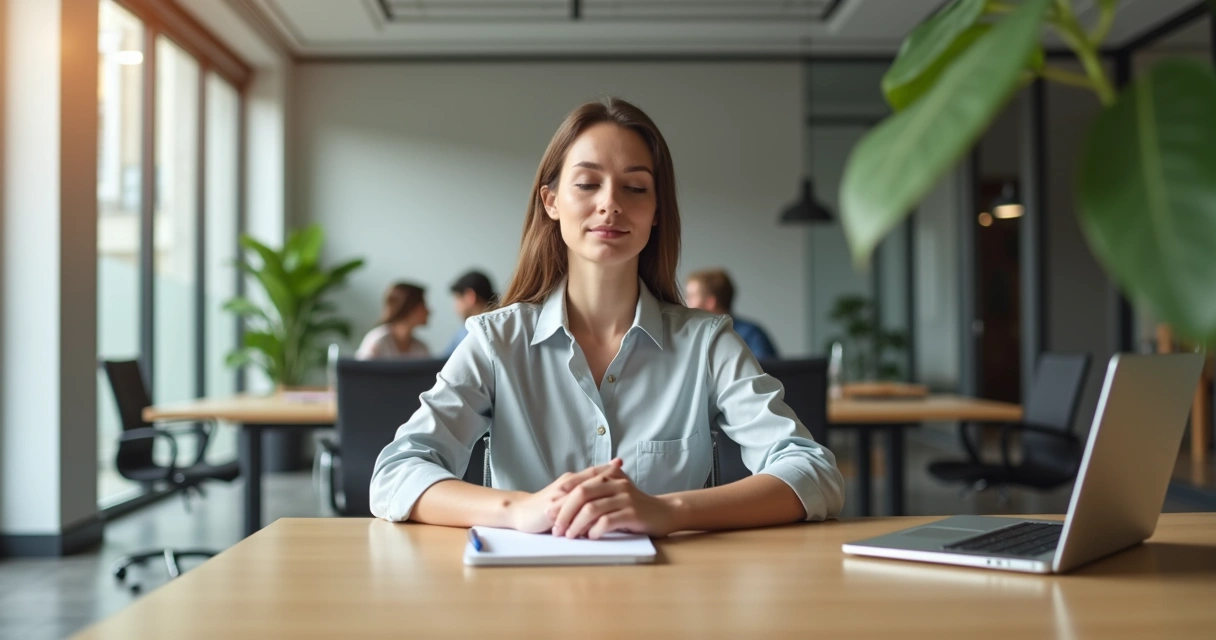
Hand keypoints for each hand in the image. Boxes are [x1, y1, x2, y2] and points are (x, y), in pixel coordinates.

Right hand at [506, 460, 624, 532]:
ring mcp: (559, 496)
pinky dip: (585, 508)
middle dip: (605, 473)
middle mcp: (565, 485)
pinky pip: (571, 507)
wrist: (520, 513)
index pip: (590, 472)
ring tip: (614, 488)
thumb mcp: (562, 498)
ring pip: (582, 491)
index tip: (621, 462)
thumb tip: (597, 495)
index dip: (605, 467)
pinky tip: (597, 509)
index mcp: (569, 482)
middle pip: (589, 477)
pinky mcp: (553, 508)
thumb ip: (578, 495)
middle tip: (622, 469)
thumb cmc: (543, 507)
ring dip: (597, 489)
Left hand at [548, 461, 681, 538]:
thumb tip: (562, 502)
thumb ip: (593, 493)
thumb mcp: (614, 493)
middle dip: (565, 512)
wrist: (664, 513)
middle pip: (581, 494)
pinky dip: (595, 530)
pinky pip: (607, 521)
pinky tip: (590, 537)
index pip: (578, 483)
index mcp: (608, 475)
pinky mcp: (632, 513)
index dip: (561, 498)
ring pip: (592, 509)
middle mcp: (615, 482)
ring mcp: (625, 497)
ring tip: (570, 536)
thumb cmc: (634, 507)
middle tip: (556, 528)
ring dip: (576, 524)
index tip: (548, 512)